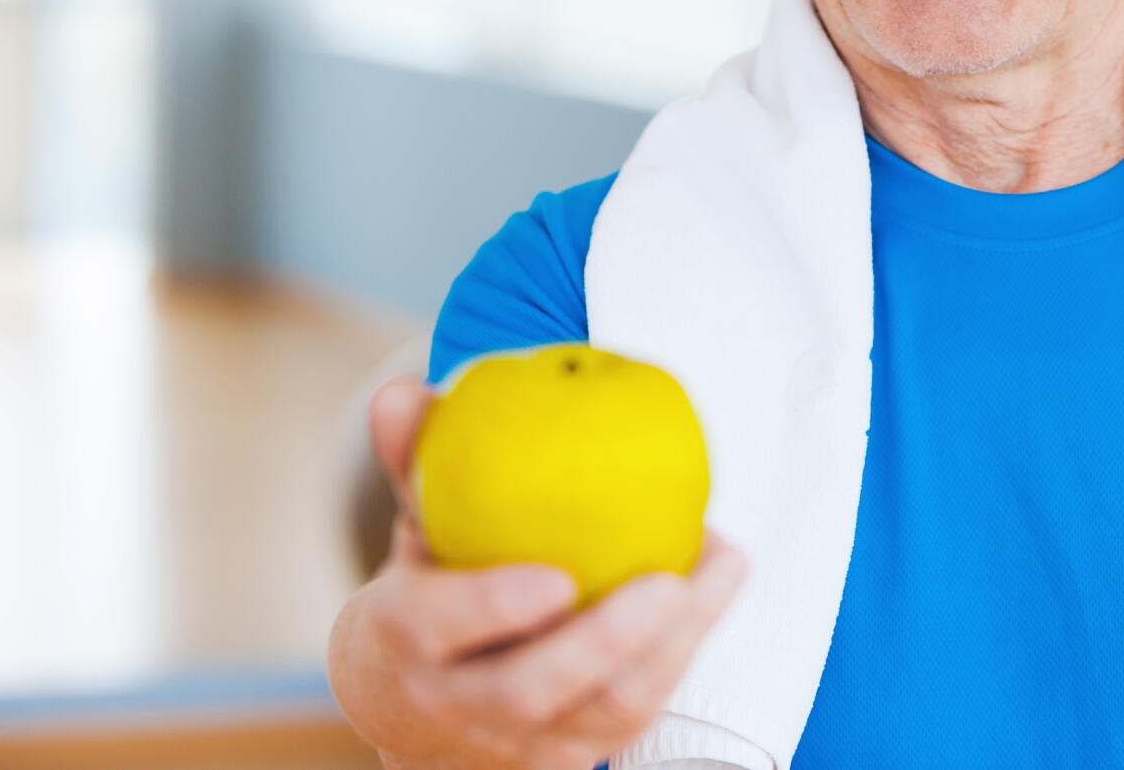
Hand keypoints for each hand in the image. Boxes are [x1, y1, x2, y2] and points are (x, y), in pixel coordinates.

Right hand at [328, 376, 748, 769]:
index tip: (558, 577)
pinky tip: (716, 585)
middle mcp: (454, 703)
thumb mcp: (408, 525)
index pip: (437, 629)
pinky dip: (682, 654)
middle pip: (531, 690)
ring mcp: (516, 744)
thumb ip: (412, 457)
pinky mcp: (569, 758)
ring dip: (672, 646)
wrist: (411, 704)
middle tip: (668, 582)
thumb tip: (402, 391)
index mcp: (402, 639)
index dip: (494, 609)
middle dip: (605, 643)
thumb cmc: (424, 586)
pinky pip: (634, 717)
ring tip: (721, 567)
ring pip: (602, 715)